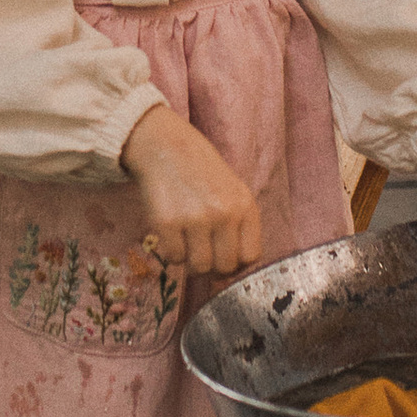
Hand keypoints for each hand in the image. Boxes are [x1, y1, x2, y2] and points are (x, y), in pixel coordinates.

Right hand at [122, 100, 265, 278]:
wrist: (166, 145)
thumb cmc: (200, 172)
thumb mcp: (233, 191)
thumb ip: (239, 226)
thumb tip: (230, 271)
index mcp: (245, 206)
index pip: (250, 257)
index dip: (235, 264)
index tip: (222, 258)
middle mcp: (224, 213)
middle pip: (224, 267)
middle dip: (212, 268)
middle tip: (200, 254)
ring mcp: (196, 218)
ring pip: (198, 267)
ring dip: (190, 262)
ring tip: (186, 244)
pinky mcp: (167, 222)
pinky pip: (173, 257)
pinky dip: (171, 252)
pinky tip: (171, 235)